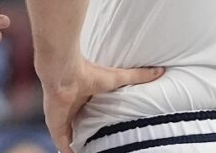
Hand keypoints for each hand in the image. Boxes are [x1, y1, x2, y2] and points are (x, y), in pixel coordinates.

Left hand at [41, 58, 163, 152]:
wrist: (64, 73)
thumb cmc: (87, 73)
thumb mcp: (117, 78)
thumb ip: (137, 76)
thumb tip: (160, 71)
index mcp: (84, 100)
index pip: (91, 116)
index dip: (98, 125)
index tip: (109, 134)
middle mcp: (73, 111)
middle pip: (81, 129)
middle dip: (89, 139)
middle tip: (103, 147)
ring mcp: (63, 120)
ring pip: (72, 139)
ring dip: (81, 147)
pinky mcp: (56, 128)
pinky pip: (63, 146)